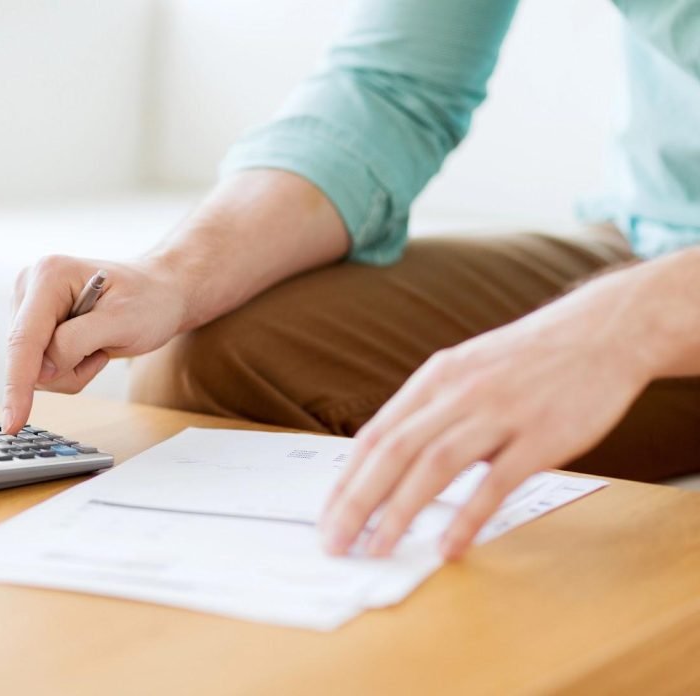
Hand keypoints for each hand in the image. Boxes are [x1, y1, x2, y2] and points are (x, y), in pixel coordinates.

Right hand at [3, 254, 187, 433]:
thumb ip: (76, 342)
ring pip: (33, 369)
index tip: (13, 423)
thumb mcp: (122, 321)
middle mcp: (30, 288)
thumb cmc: (148, 301)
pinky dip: (68, 368)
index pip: (23, 339)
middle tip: (102, 352)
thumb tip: (41, 371)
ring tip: (99, 346)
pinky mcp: (33, 326)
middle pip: (26, 358)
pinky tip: (89, 347)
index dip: (17, 383)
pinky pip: (40, 368)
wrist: (158, 293)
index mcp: (49, 276)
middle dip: (66, 369)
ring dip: (70, 370)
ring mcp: (29, 307)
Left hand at [320, 271, 656, 560]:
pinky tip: (447, 546)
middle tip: (335, 543)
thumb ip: (429, 411)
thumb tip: (388, 461)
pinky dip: (467, 517)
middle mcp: (458, 393)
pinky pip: (496, 483)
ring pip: (434, 466)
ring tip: (376, 549)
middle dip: (357, 503)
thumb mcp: (465, 370)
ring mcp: (499, 413)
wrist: (600, 332)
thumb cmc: (525, 361)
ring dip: (398, 513)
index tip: (327, 516)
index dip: (346, 480)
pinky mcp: (542, 436)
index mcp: (434, 379)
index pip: (375, 435)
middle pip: (393, 453)